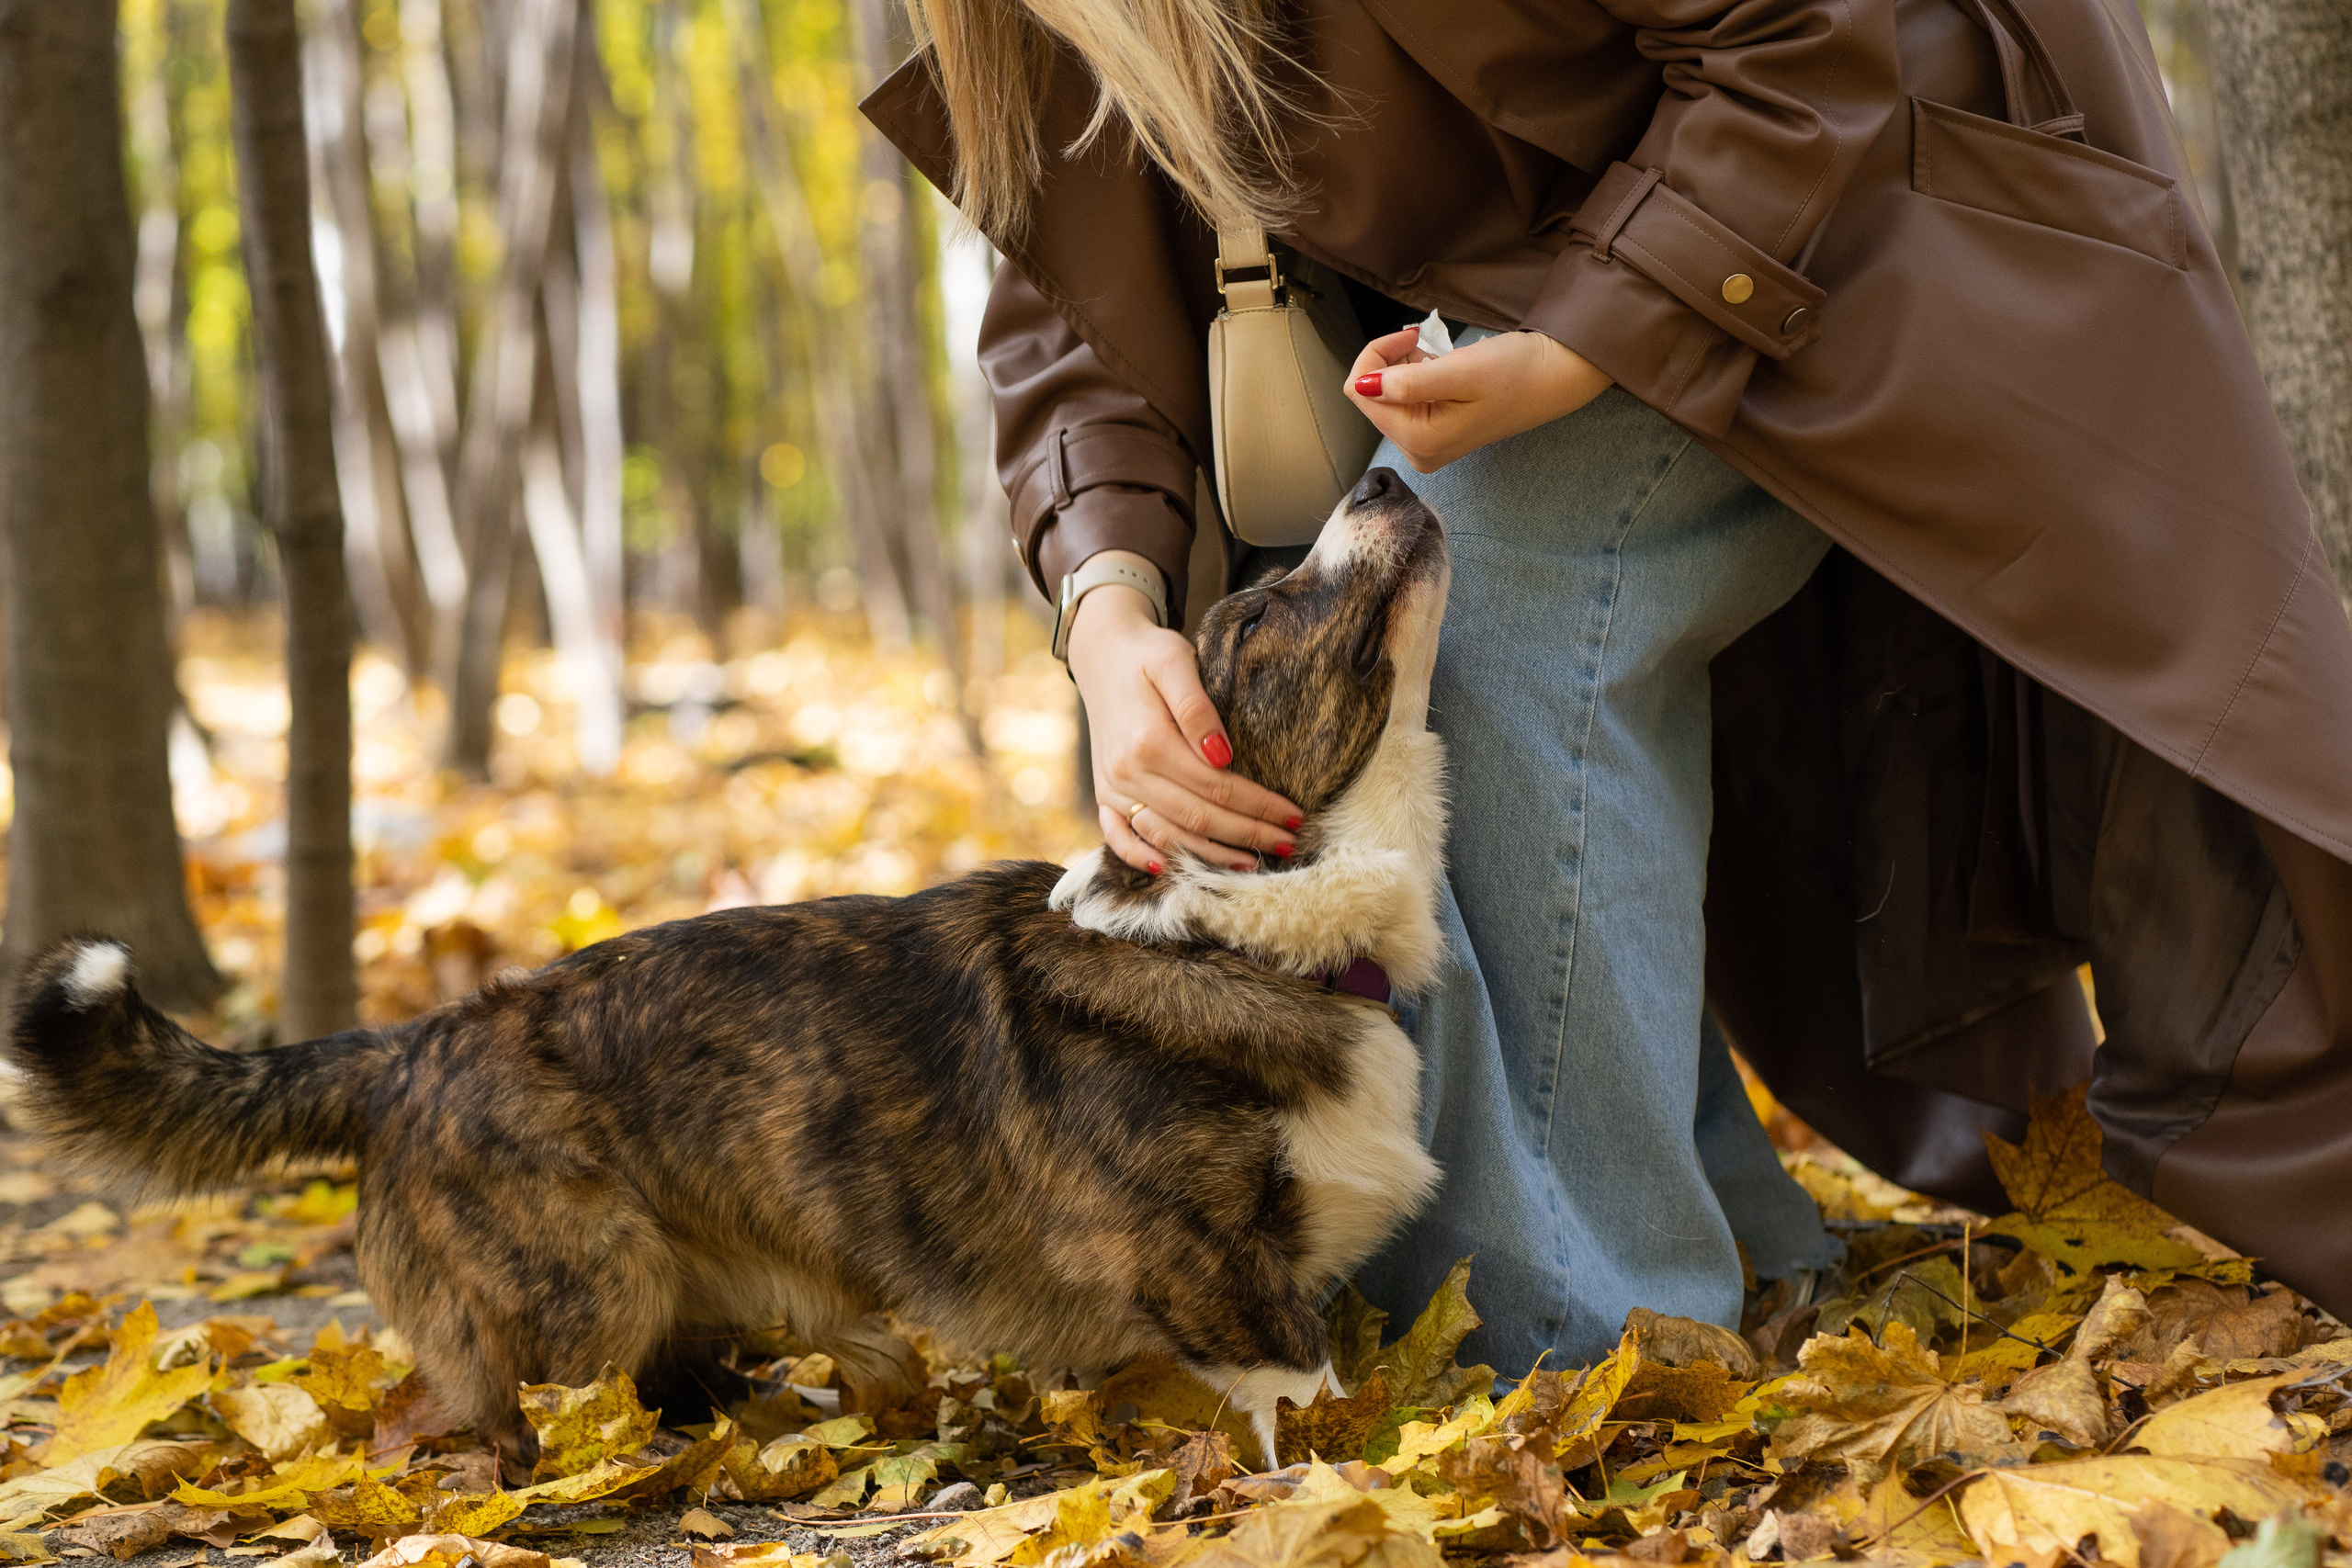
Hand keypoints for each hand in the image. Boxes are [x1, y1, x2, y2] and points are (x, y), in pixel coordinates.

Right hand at [1064, 556, 1304, 874]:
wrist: (1101, 652)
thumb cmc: (1148, 654)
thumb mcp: (1175, 661)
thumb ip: (1197, 708)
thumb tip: (1223, 755)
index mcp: (1149, 741)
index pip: (1217, 787)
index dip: (1258, 805)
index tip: (1294, 815)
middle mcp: (1128, 772)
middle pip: (1197, 818)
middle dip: (1246, 835)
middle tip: (1287, 845)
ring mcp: (1113, 786)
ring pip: (1167, 835)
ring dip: (1209, 856)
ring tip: (1250, 864)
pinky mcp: (1105, 793)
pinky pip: (1119, 835)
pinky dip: (1141, 857)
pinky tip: (1169, 871)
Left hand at [1344, 326, 1613, 472]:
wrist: (1553, 377)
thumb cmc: (1515, 373)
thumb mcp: (1460, 372)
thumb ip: (1409, 382)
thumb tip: (1363, 384)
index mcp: (1420, 440)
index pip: (1361, 392)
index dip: (1377, 355)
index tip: (1411, 336)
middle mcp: (1417, 450)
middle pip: (1370, 396)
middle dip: (1391, 362)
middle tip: (1426, 344)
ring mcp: (1426, 444)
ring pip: (1386, 395)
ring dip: (1404, 367)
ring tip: (1439, 358)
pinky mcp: (1434, 432)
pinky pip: (1405, 399)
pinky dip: (1416, 375)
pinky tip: (1442, 369)